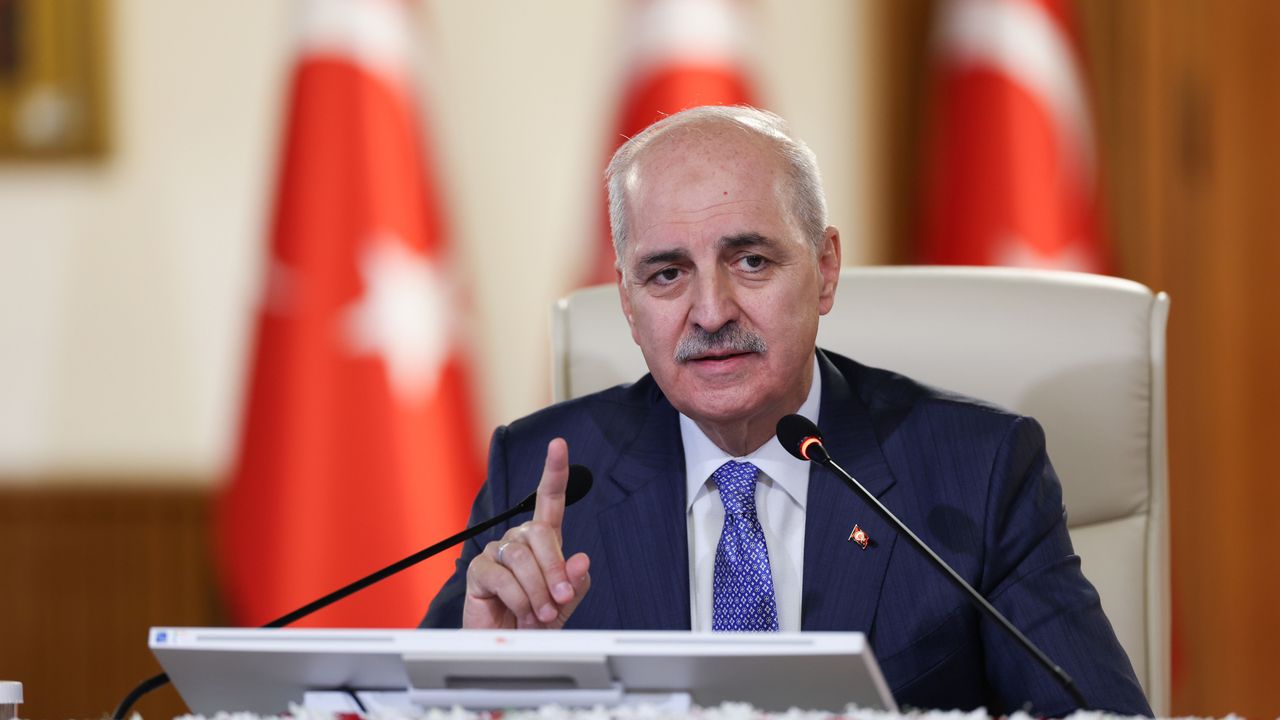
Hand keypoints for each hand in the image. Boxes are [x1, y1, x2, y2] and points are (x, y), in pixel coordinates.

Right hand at [462, 438, 590, 627]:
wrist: (509, 647)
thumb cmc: (537, 621)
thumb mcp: (564, 603)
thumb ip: (574, 581)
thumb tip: (581, 558)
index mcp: (543, 541)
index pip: (549, 499)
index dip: (554, 471)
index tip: (558, 445)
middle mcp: (519, 540)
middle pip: (540, 532)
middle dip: (554, 568)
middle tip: (559, 600)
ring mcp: (497, 552)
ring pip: (523, 557)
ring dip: (538, 591)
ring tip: (541, 614)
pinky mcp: (479, 570)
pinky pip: (503, 577)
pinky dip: (519, 599)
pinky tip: (521, 612)